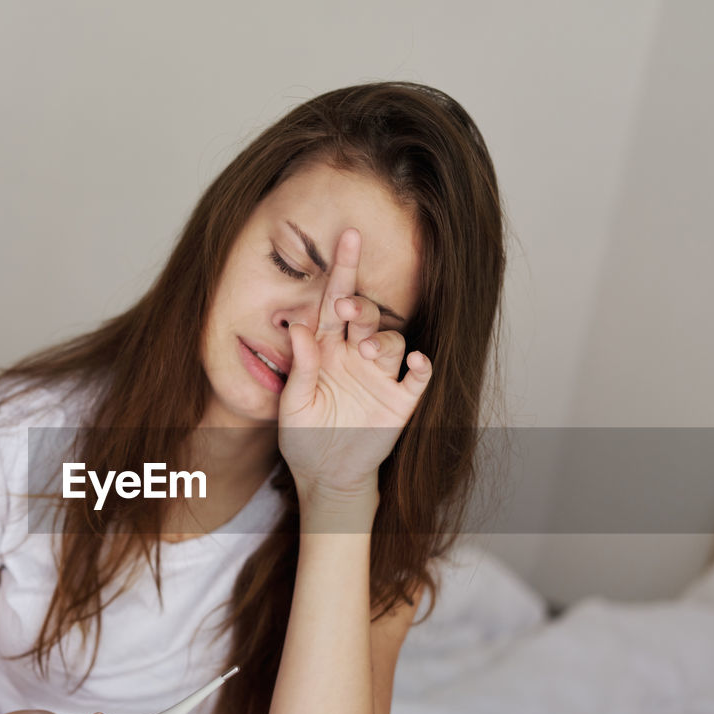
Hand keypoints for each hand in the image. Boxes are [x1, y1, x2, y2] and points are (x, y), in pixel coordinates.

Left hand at [278, 227, 431, 499]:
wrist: (325, 476)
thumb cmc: (303, 437)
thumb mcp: (293, 404)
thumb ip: (300, 367)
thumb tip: (299, 327)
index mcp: (325, 348)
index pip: (333, 303)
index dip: (342, 270)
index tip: (349, 236)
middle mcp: (355, 355)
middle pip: (366, 315)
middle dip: (361, 305)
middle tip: (347, 307)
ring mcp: (379, 377)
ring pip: (392, 342)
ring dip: (382, 340)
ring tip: (365, 352)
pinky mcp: (399, 401)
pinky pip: (417, 377)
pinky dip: (420, 366)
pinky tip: (415, 361)